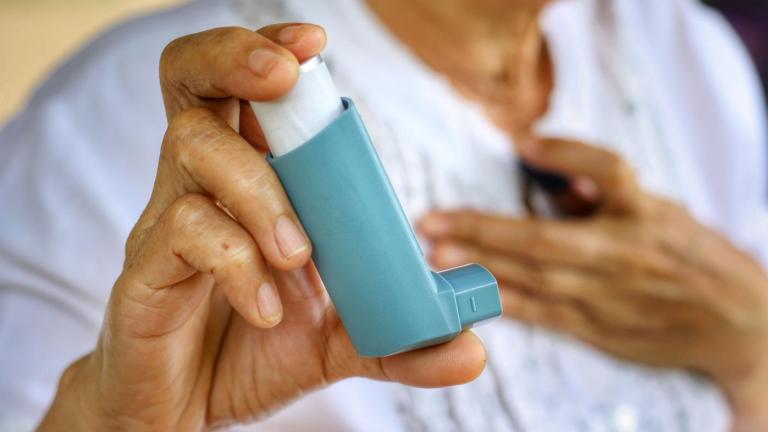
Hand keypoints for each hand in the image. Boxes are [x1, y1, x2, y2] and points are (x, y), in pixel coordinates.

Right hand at [39, 25, 485, 430]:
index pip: (250, 91)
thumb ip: (400, 340)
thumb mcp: (339, 343)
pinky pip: (184, 229)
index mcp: (251, 181)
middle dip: (235, 57)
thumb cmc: (254, 352)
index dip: (275, 53)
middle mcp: (204, 185)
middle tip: (284, 77)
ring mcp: (166, 222)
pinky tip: (268, 308)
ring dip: (261, 189)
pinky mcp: (143, 268)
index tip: (315, 47)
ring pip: (193, 146)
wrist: (185, 410)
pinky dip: (238, 263)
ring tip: (300, 255)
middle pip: (192, 80)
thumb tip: (473, 349)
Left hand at [420, 137, 767, 430]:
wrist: (737, 323)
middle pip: (544, 237)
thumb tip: (548, 166)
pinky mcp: (598, 328)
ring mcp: (608, 295)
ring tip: (436, 257)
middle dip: (482, 229)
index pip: (608, 169)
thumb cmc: (692, 257)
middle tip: (430, 221)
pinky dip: (503, 304)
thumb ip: (606, 192)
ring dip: (480, 267)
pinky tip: (467, 297)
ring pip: (534, 279)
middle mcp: (625, 252)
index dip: (567, 153)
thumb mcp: (663, 211)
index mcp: (645, 212)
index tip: (522, 141)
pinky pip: (543, 314)